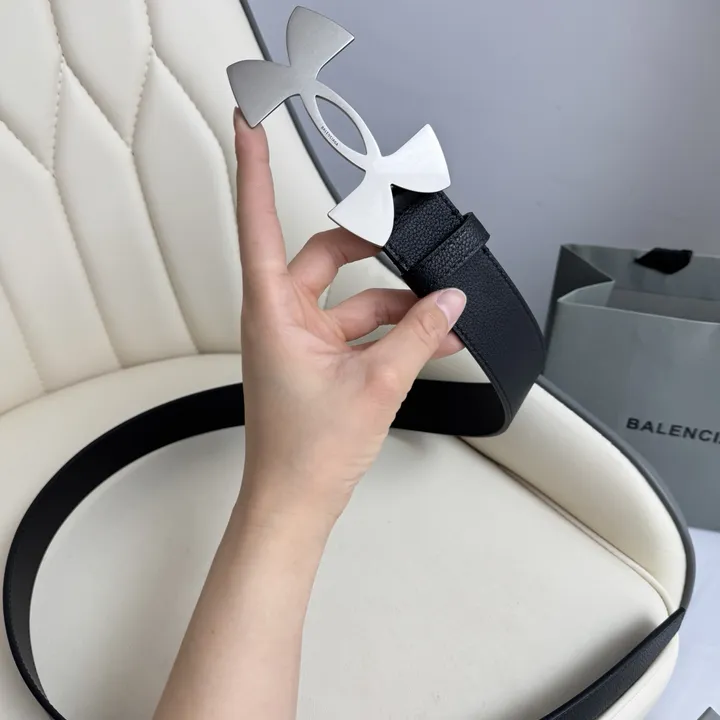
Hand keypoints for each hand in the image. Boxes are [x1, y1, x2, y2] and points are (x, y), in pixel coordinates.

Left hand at [235, 109, 466, 523]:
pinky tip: (431, 336)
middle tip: (409, 239)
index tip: (249, 120)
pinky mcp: (316, 359)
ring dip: (396, 302)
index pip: (258, 220)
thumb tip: (449, 300)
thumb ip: (419, 333)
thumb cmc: (308, 453)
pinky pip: (357, 327)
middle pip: (325, 256)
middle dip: (373, 250)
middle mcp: (280, 317)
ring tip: (441, 314)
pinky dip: (392, 328)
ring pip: (350, 296)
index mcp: (272, 311)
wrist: (295, 503)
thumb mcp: (377, 384)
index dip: (253, 166)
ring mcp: (299, 339)